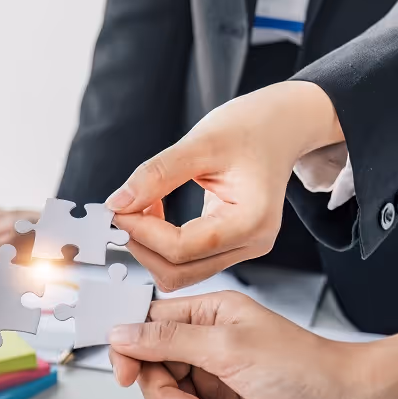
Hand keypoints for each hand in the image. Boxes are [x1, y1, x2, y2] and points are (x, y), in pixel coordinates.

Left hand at [106, 81, 343, 291]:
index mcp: (252, 221)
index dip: (142, 232)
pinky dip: (161, 243)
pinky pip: (187, 260)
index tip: (117, 209)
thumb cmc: (252, 128)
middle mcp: (251, 244)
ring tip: (138, 208)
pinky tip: (154, 211)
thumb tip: (118, 203)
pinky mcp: (230, 247)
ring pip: (181, 272)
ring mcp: (242, 249)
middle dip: (142, 246)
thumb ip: (157, 175)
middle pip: (179, 271)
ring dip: (150, 247)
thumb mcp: (200, 142)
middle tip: (121, 213)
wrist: (280, 127)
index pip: (181, 248)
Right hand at [107, 292, 397, 398]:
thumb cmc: (304, 368)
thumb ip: (167, 339)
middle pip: (151, 369)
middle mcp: (207, 342)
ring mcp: (215, 376)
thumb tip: (120, 333)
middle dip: (165, 395)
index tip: (129, 377)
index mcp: (207, 314)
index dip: (130, 352)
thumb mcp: (227, 347)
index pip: (145, 326)